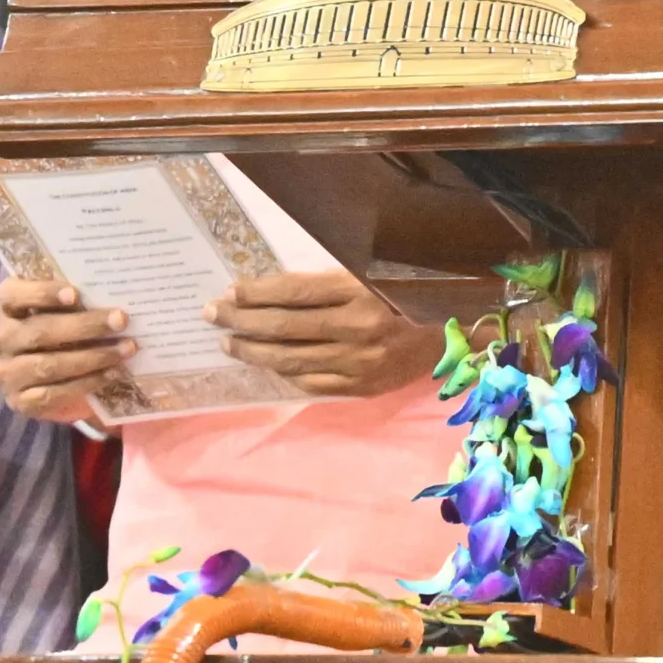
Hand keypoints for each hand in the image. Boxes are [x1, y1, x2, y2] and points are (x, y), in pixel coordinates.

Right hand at [0, 279, 130, 424]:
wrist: (60, 378)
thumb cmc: (66, 332)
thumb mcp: (67, 311)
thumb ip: (78, 300)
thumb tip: (113, 292)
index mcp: (9, 308)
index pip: (13, 294)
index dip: (42, 293)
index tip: (76, 294)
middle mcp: (3, 339)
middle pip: (39, 331)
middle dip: (84, 326)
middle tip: (120, 320)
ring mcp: (9, 373)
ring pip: (48, 365)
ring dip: (92, 357)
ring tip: (126, 348)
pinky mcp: (21, 401)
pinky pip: (54, 393)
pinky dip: (87, 383)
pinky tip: (113, 373)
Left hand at [205, 270, 444, 397]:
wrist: (450, 335)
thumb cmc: (404, 294)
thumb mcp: (369, 274)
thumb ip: (325, 283)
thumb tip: (267, 290)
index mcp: (359, 290)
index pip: (293, 293)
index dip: (256, 293)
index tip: (228, 292)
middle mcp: (357, 327)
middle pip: (285, 326)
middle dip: (242, 320)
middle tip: (212, 315)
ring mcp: (358, 362)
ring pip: (292, 359)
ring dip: (254, 351)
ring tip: (228, 342)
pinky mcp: (361, 387)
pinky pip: (311, 383)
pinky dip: (284, 373)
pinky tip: (265, 364)